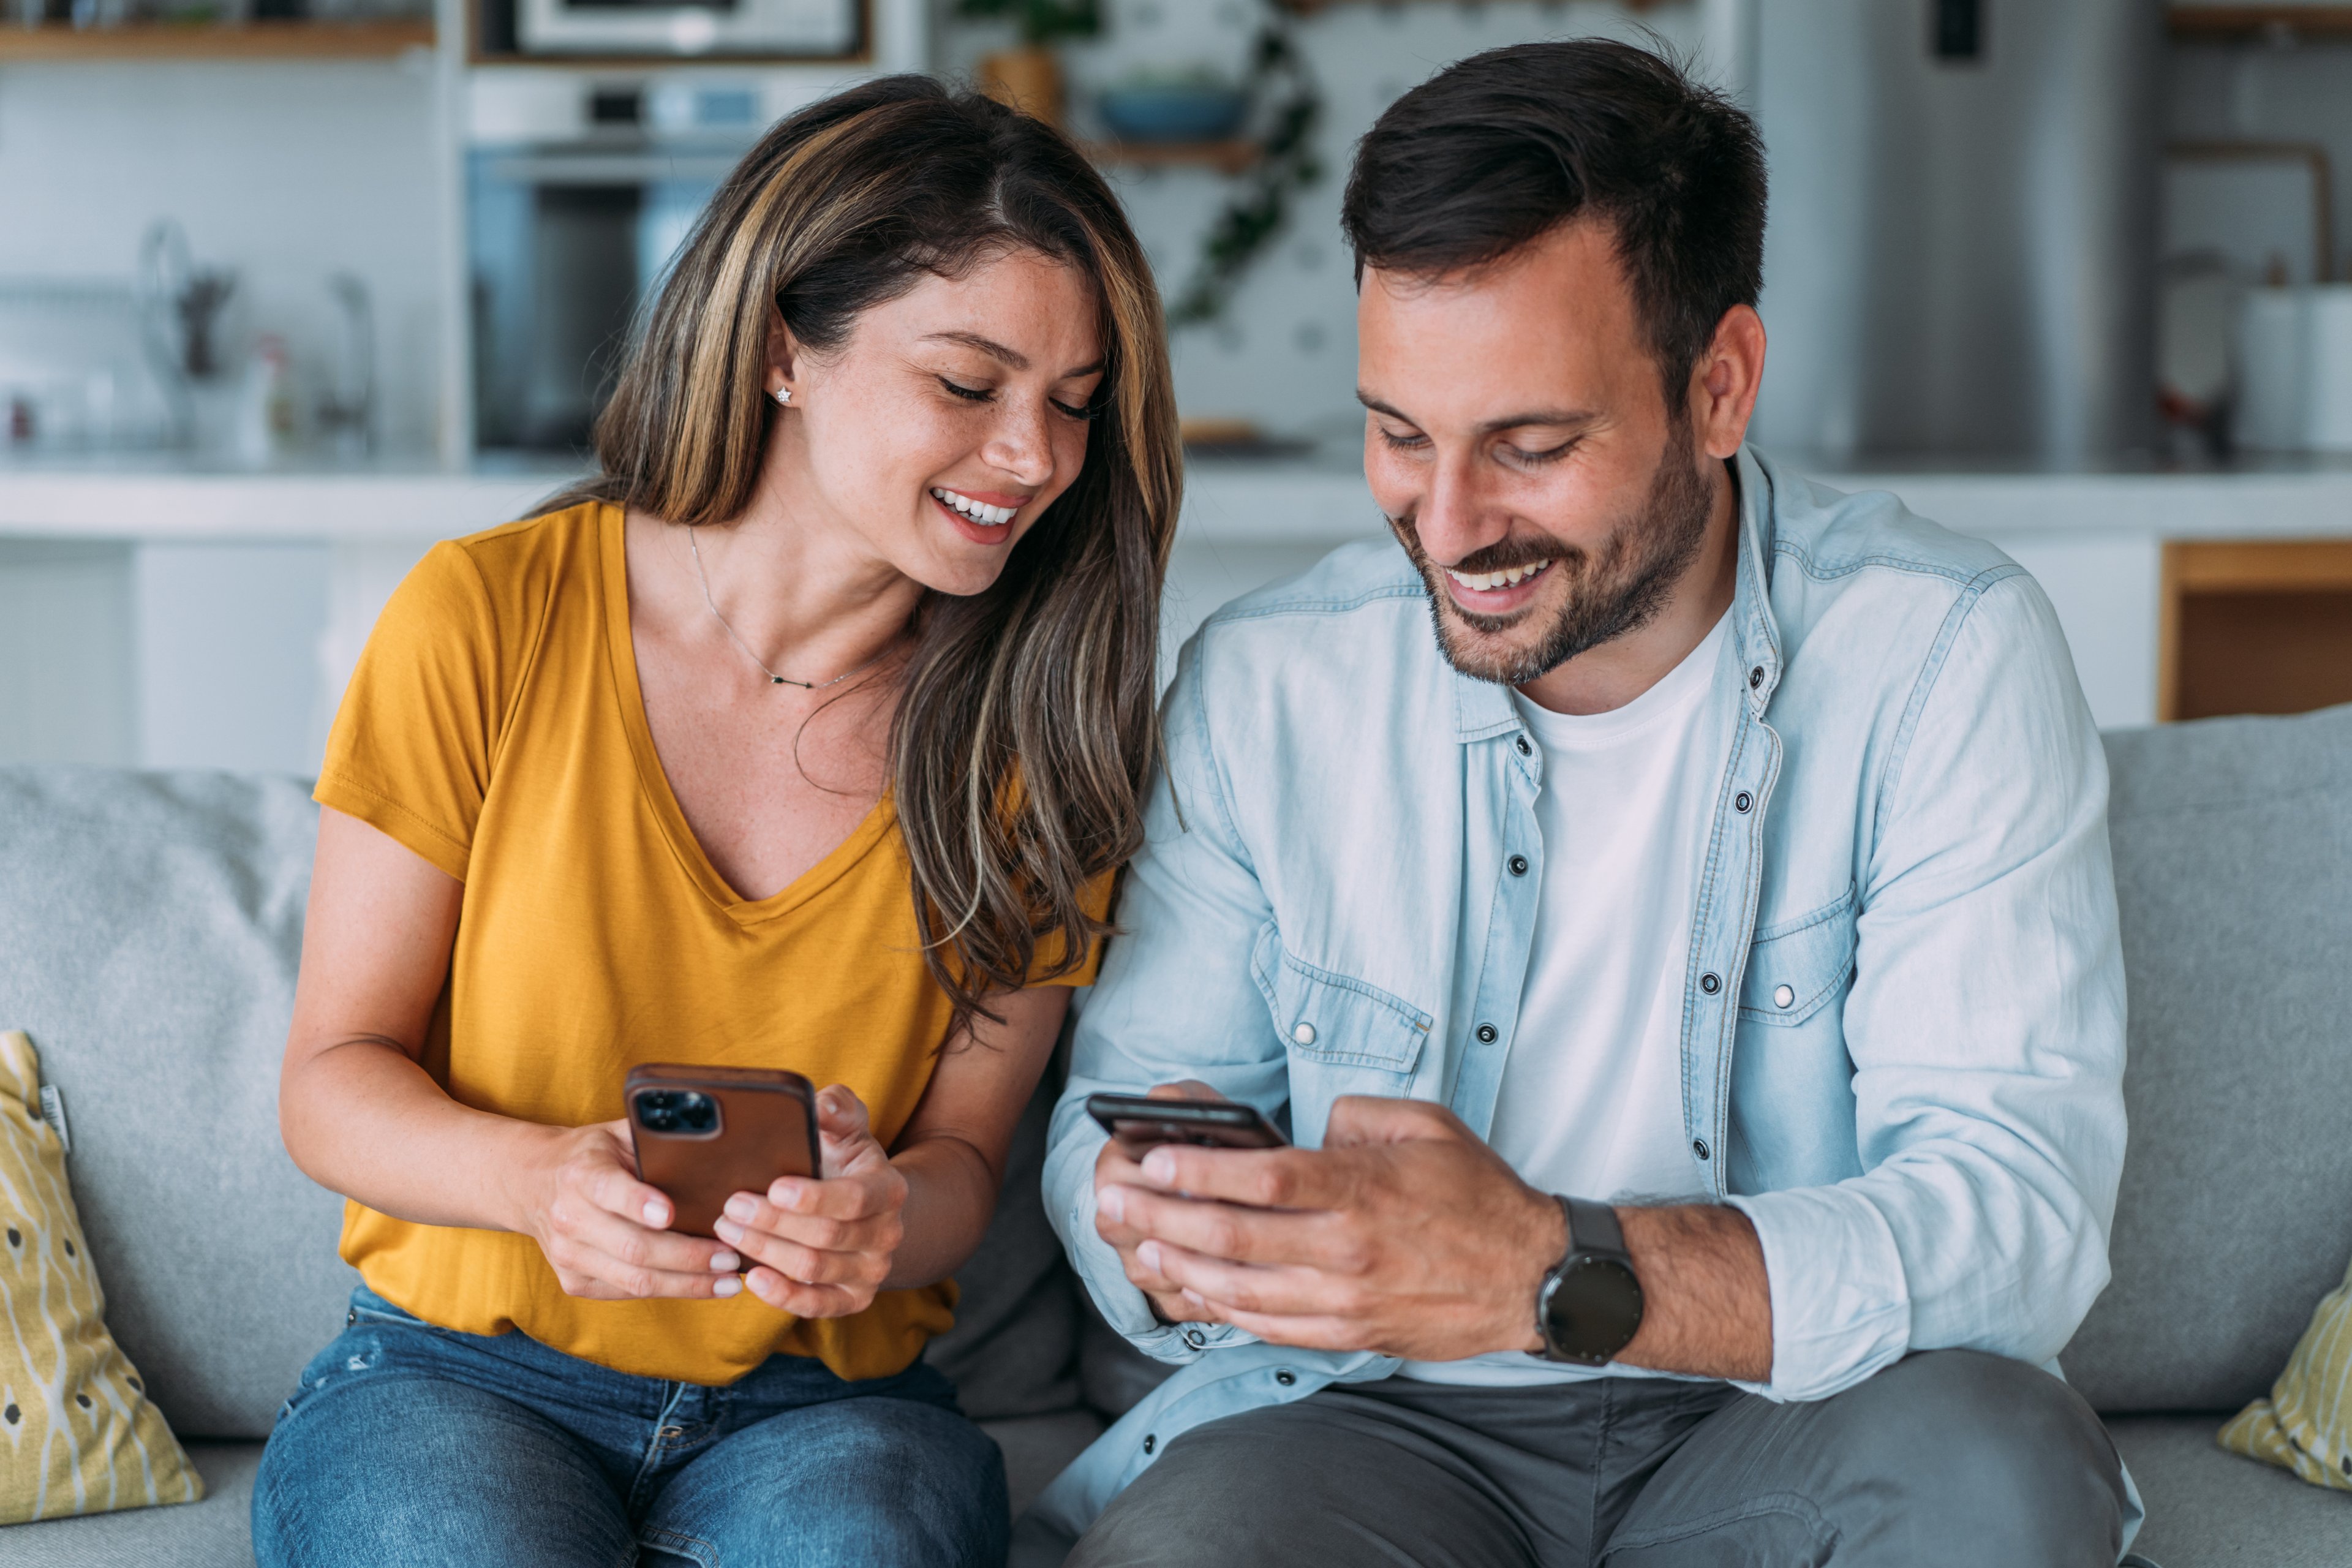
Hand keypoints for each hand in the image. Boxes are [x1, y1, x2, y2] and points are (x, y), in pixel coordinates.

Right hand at [520, 1119, 744, 1299]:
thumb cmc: (591, 1156)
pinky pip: (627, 1293)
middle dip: (688, 1257)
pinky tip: (702, 1285)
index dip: (639, 1204)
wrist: (531, 1184)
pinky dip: (670, 1291)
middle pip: (634, 1247)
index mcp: (581, 1174)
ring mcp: (569, 1255)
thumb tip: (711, 1138)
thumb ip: (653, 1139)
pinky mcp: (573, 1282)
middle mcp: (569, 1217)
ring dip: (687, 1284)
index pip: (609, 1190)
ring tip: (728, 1281)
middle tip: (731, 1257)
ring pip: (634, 1280)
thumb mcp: (615, 1135)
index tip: (671, 1213)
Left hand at [712, 1085, 907, 1317]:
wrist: (868, 1210)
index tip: (772, 1188)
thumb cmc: (845, 1163)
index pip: (854, 1199)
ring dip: (766, 1252)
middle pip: (826, 1236)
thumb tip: (823, 1103)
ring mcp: (872, 1271)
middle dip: (772, 1222)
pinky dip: (782, 1295)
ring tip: (728, 1232)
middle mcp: (887, 1234)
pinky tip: (751, 1278)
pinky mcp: (853, 1299)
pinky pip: (817, 1306)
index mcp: (889, 1189)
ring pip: (814, 1269)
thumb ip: (837, 1109)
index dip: (813, 1198)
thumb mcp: (847, 1129)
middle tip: (731, 1207)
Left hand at [1101, 1095, 1565, 1360]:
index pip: (1264, 1180)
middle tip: (1110, 1202)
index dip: (1198, 1172)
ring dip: (1175, 1267)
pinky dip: (1218, 1309)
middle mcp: (1347, 1251)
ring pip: (1238, 1291)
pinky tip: (1186, 1288)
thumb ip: (1356, 1116)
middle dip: (1159, 1219)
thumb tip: (1306, 1131)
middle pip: (1232, 1238)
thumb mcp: (1426, 1125)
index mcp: (1362, 1191)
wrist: (1533, 1279)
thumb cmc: (1478, 1195)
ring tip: (1130, 1245)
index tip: (1150, 1160)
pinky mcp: (1348, 1334)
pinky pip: (1267, 1326)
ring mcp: (1345, 1301)